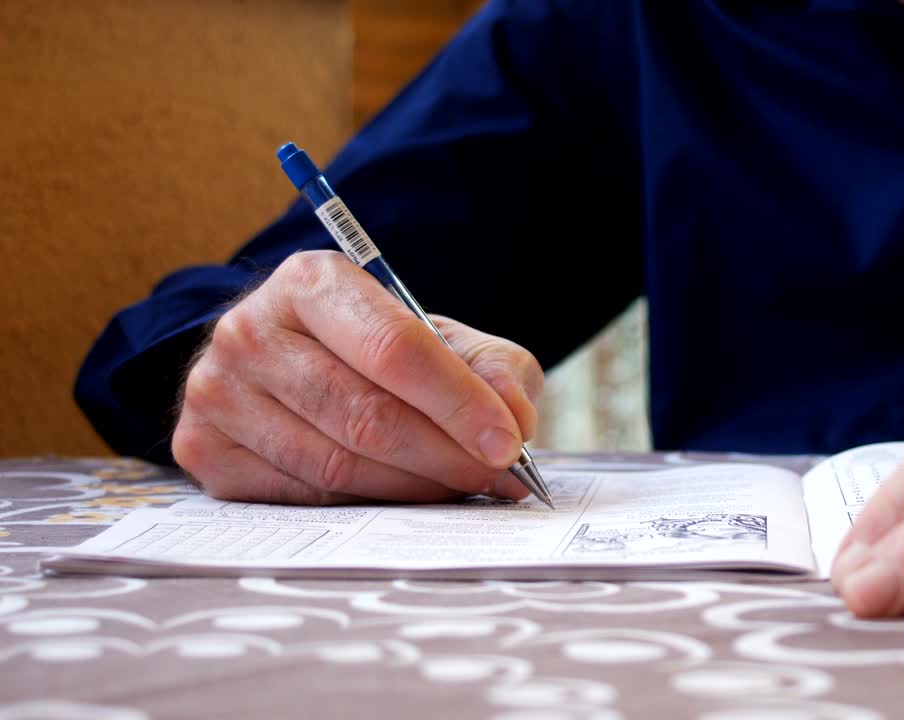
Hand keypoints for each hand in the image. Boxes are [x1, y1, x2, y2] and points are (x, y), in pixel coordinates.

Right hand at [172, 250, 542, 504]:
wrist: (288, 364)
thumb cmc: (376, 350)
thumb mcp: (445, 339)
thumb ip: (492, 368)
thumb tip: (514, 418)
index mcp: (310, 282)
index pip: (395, 348)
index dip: (459, 402)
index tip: (509, 442)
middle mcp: (249, 330)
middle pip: (365, 414)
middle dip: (446, 454)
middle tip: (498, 477)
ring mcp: (215, 393)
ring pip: (335, 464)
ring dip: (414, 488)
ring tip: (464, 488)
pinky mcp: (202, 451)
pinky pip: (302, 497)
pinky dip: (367, 505)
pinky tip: (405, 498)